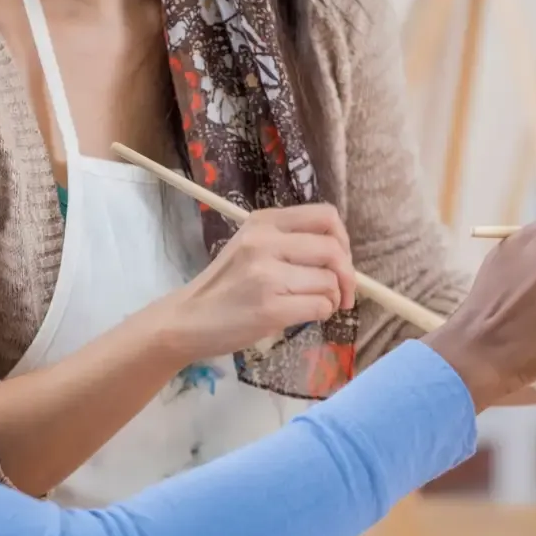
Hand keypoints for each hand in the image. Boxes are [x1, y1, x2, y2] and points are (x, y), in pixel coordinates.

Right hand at [155, 204, 356, 360]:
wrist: (187, 319)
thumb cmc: (224, 286)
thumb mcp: (250, 247)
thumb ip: (289, 242)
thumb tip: (340, 256)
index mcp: (263, 222)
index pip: (326, 216)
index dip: (343, 240)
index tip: (340, 262)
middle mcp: (265, 242)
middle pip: (333, 249)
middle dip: (348, 275)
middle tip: (343, 293)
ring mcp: (266, 275)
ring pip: (329, 281)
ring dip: (333, 298)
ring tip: (318, 305)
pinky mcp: (269, 308)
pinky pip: (319, 306)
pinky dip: (322, 313)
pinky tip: (306, 315)